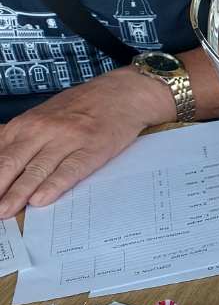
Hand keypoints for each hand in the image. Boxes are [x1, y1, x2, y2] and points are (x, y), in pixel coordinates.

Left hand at [0, 67, 172, 216]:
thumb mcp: (42, 116)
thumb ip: (20, 136)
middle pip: (11, 162)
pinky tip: (40, 200)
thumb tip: (1, 157)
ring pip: (37, 169)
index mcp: (25, 124)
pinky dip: (53, 185)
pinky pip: (69, 170)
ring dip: (18, 193)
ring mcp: (68, 139)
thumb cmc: (81, 107)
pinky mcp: (92, 149)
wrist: (120, 93)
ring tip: (5, 211)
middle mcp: (42, 130)